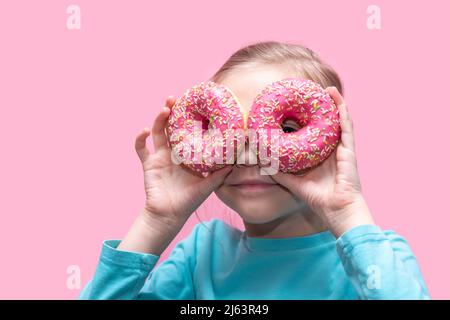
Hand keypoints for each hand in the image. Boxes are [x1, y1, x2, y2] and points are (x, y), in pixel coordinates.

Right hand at [135, 96, 231, 225]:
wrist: (169, 215)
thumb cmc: (189, 201)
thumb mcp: (207, 187)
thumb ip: (219, 176)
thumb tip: (235, 164)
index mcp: (187, 155)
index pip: (188, 131)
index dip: (189, 118)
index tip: (193, 104)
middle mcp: (173, 152)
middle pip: (171, 127)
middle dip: (171, 111)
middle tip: (174, 98)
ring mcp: (160, 157)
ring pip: (157, 133)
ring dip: (159, 120)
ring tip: (164, 109)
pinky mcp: (148, 164)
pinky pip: (141, 149)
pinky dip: (140, 139)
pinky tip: (144, 131)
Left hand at [271, 87, 374, 236]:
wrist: (336, 210)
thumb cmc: (319, 199)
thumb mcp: (294, 182)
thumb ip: (281, 172)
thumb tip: (264, 163)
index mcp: (323, 157)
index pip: (317, 134)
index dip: (311, 121)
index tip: (301, 108)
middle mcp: (334, 150)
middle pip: (329, 124)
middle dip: (323, 108)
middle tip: (314, 93)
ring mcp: (343, 149)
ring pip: (340, 121)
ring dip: (335, 105)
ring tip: (328, 90)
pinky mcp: (349, 150)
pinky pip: (347, 128)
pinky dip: (343, 113)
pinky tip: (338, 101)